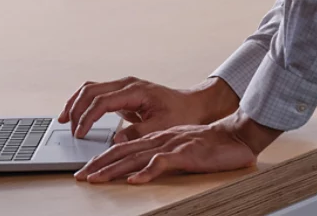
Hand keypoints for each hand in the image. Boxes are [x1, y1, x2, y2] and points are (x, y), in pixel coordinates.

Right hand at [58, 76, 238, 142]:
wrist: (193, 104)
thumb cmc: (181, 114)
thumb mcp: (162, 126)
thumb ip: (138, 133)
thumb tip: (117, 141)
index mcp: (135, 90)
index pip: (102, 101)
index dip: (88, 118)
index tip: (80, 134)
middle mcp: (126, 84)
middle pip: (90, 90)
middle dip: (76, 109)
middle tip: (70, 130)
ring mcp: (123, 86)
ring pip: (90, 88)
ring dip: (75, 103)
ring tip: (64, 120)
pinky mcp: (122, 93)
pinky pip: (96, 93)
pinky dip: (83, 102)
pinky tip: (76, 115)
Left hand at [75, 111, 281, 183]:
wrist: (235, 135)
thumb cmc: (210, 145)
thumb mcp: (179, 148)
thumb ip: (160, 156)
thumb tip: (140, 170)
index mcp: (157, 138)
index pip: (123, 147)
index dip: (103, 159)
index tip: (87, 171)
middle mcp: (159, 140)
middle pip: (123, 151)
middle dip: (99, 165)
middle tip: (81, 177)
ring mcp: (171, 145)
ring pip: (137, 157)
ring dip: (115, 169)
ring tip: (97, 179)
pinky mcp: (185, 153)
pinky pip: (162, 163)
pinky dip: (147, 173)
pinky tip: (135, 181)